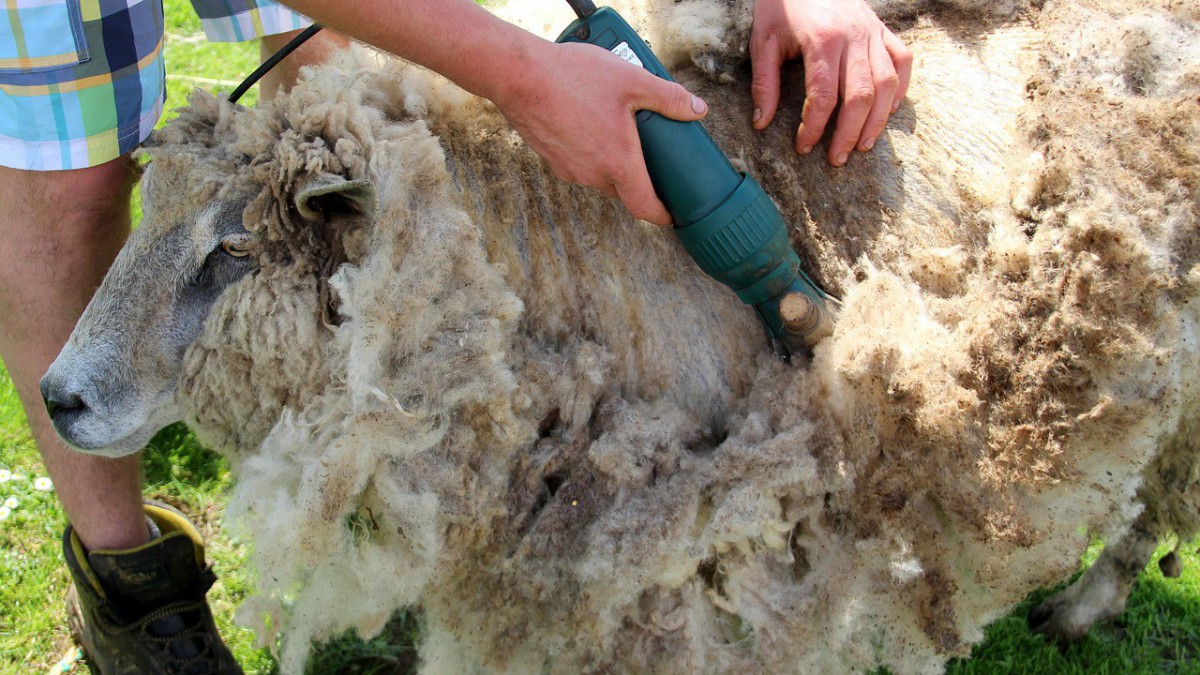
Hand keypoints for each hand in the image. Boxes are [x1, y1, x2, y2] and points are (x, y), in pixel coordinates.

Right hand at [492, 41, 707, 225]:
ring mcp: (569, 169)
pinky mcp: (551, 159)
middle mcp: (593, 175)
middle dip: (639, 180)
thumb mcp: (632, 81)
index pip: (644, 207)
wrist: (519, 76)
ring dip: (612, 163)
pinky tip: (589, 122)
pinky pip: (579, 164)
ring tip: (618, 130)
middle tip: (650, 157)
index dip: (661, 215)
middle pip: (624, 190)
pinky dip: (590, 153)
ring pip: (600, 176)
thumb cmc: (575, 78)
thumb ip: (668, 97)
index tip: (671, 214)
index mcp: (619, 164)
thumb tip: (697, 109)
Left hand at [749, 0, 911, 165]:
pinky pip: (902, 61)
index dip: (815, 127)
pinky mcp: (882, 29)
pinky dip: (901, 88)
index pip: (823, 96)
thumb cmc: (781, 6)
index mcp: (821, 41)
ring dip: (878, 120)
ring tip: (864, 145)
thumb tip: (762, 123)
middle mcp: (853, 37)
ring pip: (887, 83)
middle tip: (837, 159)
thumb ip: (764, 83)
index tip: (804, 147)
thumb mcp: (763, 41)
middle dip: (849, 133)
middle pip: (861, 96)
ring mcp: (872, 32)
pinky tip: (888, 111)